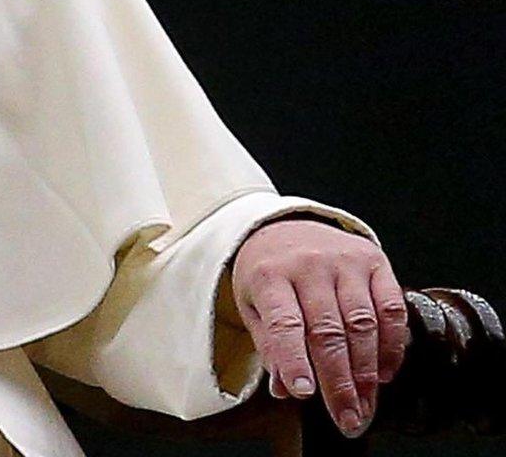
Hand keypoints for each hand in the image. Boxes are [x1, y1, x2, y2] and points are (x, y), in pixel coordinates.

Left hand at [230, 217, 406, 438]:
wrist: (285, 226)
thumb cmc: (268, 273)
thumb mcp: (253, 304)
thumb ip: (270, 345)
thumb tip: (285, 388)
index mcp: (269, 275)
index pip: (284, 323)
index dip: (294, 360)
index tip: (304, 394)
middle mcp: (308, 264)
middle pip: (328, 331)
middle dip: (339, 381)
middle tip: (347, 417)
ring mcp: (344, 261)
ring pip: (362, 324)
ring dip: (367, 370)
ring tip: (365, 403)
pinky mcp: (374, 261)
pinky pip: (391, 309)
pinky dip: (392, 345)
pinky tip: (385, 372)